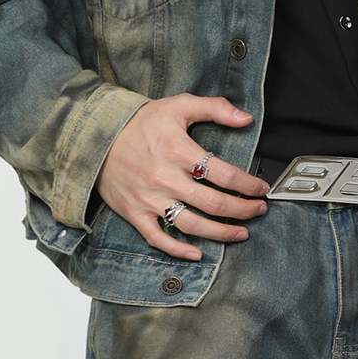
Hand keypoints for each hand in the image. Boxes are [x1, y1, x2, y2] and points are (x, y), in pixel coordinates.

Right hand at [94, 94, 269, 262]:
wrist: (96, 135)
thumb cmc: (140, 122)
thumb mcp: (178, 105)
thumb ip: (214, 108)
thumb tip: (244, 117)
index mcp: (178, 150)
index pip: (224, 174)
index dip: (248, 185)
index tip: (261, 189)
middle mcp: (165, 177)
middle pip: (213, 203)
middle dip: (242, 210)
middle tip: (258, 211)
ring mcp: (149, 198)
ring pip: (191, 225)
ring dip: (220, 233)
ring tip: (240, 233)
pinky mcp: (134, 213)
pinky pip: (158, 238)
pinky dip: (178, 250)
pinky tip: (197, 253)